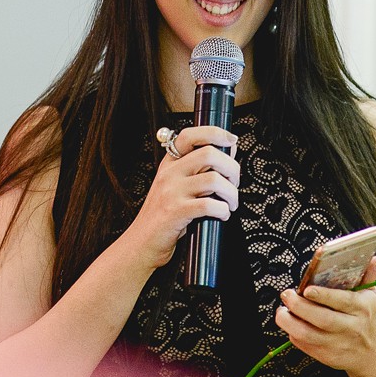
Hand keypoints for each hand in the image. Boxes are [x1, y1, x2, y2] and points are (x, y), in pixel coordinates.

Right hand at [121, 125, 239, 269]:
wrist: (141, 243)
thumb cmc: (162, 218)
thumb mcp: (175, 188)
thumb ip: (197, 170)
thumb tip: (227, 152)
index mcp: (169, 165)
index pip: (190, 135)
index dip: (214, 133)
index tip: (230, 140)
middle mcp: (169, 174)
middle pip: (209, 154)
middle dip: (232, 168)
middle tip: (234, 182)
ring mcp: (171, 192)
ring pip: (214, 179)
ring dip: (231, 193)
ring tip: (230, 203)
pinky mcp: (175, 212)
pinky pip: (209, 204)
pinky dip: (223, 210)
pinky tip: (221, 215)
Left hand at [275, 255, 375, 371]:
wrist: (371, 352)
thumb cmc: (365, 317)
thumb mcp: (369, 296)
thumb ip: (368, 275)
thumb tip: (375, 258)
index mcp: (362, 308)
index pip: (343, 301)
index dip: (323, 295)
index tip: (307, 289)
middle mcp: (351, 328)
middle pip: (322, 319)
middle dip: (299, 306)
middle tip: (287, 295)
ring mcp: (338, 344)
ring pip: (308, 335)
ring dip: (289, 322)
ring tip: (282, 311)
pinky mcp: (327, 356)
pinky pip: (305, 345)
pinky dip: (293, 333)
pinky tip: (290, 324)